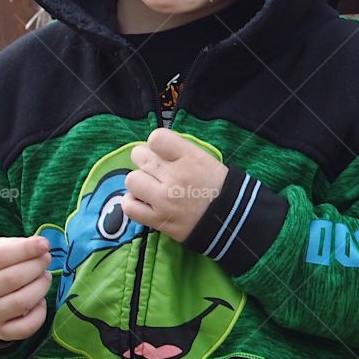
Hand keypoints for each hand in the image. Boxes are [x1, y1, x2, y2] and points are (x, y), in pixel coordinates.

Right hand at [0, 235, 52, 341]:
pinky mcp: (2, 332)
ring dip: (41, 286)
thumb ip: (17, 245)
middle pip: (13, 278)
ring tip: (45, 277)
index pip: (0, 256)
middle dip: (37, 266)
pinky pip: (27, 326)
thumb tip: (40, 245)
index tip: (45, 244)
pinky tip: (40, 302)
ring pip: (22, 302)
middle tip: (46, 260)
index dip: (26, 249)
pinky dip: (40, 312)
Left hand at [122, 127, 228, 242]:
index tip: (164, 152)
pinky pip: (129, 206)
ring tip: (152, 187)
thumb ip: (178, 151)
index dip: (157, 144)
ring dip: (140, 182)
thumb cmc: (218, 186)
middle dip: (147, 160)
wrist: (230, 221)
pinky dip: (133, 202)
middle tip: (158, 170)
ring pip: (132, 179)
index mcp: (190, 158)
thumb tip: (153, 148)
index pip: (156, 138)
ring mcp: (164, 200)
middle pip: (139, 155)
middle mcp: (174, 177)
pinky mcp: (158, 220)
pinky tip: (144, 201)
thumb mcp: (205, 160)